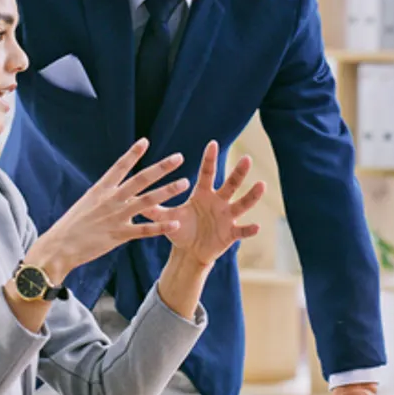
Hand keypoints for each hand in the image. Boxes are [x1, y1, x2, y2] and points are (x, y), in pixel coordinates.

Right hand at [26, 138, 188, 279]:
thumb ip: (104, 195)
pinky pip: (144, 230)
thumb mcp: (87, 203)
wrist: (59, 247)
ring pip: (147, 201)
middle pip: (140, 180)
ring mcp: (116, 217)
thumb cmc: (72, 226)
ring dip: (167, 191)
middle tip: (179, 157)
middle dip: (161, 168)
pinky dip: (160, 226)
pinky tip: (175, 222)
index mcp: (100, 190)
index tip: (145, 141)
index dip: (133, 154)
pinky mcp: (119, 235)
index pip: (119, 167)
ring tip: (184, 183)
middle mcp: (110, 200)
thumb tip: (114, 187)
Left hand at [156, 141, 265, 266]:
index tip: (212, 143)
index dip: (209, 159)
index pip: (207, 173)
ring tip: (261, 185)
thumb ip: (154, 208)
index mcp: (203, 194)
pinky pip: (242, 230)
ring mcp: (227, 217)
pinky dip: (249, 229)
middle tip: (247, 158)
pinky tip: (258, 226)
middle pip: (230, 184)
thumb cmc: (181, 230)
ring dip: (252, 195)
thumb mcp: (168, 217)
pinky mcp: (231, 233)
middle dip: (238, 172)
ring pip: (242, 203)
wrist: (190, 252)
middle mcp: (218, 201)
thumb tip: (132, 196)